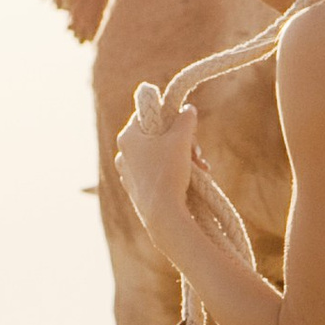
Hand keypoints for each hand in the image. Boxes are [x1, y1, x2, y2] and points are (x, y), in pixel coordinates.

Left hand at [115, 88, 201, 234]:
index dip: (168, 116)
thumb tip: (188, 109)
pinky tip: (191, 179)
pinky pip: (157, 173)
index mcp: (127, 137)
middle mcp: (123, 154)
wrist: (162, 214)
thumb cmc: (169, 172)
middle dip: (181, 142)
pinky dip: (174, 172)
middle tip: (197, 150)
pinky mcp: (137, 190)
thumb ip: (185, 119)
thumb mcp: (181, 139)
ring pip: (159, 156)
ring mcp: (128, 174)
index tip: (184, 124)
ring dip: (182, 157)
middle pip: (156, 136)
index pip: (147, 114)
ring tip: (201, 167)